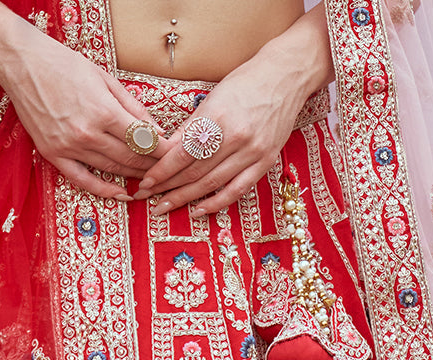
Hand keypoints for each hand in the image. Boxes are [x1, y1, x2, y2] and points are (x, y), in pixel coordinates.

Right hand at [0, 28, 163, 201]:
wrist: (24, 65)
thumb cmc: (64, 65)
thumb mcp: (105, 78)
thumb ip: (132, 106)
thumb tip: (156, 130)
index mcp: (104, 111)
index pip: (143, 140)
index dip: (162, 150)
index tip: (174, 154)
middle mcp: (88, 133)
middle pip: (130, 158)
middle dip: (152, 165)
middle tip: (166, 170)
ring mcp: (69, 147)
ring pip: (111, 170)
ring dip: (133, 176)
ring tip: (149, 179)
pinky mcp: (54, 155)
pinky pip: (83, 180)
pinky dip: (104, 190)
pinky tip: (121, 194)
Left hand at [136, 9, 332, 215]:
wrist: (286, 76)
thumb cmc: (246, 82)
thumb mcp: (213, 97)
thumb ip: (191, 127)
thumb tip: (164, 152)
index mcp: (218, 117)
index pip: (183, 153)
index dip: (162, 171)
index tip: (146, 182)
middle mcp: (236, 137)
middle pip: (194, 171)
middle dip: (168, 187)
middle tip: (148, 198)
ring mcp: (253, 152)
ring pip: (212, 184)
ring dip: (185, 198)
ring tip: (165, 206)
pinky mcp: (265, 162)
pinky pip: (237, 190)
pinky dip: (216, 203)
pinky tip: (198, 210)